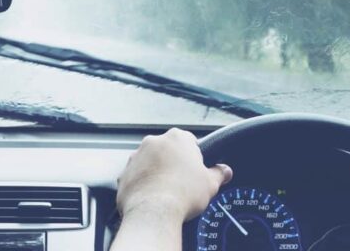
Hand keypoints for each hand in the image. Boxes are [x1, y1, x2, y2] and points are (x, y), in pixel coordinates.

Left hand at [116, 128, 232, 223]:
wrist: (153, 211)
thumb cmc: (184, 193)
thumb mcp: (210, 184)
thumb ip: (219, 173)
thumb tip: (225, 171)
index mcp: (177, 138)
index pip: (189, 141)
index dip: (194, 157)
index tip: (195, 170)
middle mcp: (153, 141)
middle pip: (168, 150)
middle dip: (174, 163)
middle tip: (182, 182)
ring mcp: (136, 155)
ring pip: (150, 162)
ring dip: (157, 172)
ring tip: (166, 191)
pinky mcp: (124, 171)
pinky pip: (137, 175)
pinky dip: (143, 183)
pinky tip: (152, 196)